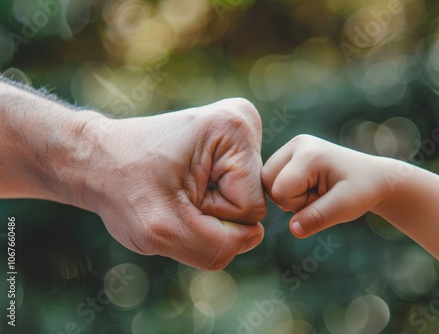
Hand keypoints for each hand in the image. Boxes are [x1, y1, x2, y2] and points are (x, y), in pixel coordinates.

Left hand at [79, 98, 266, 269]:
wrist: (98, 161)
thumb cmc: (123, 188)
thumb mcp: (161, 230)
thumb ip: (215, 247)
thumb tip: (253, 235)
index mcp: (235, 128)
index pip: (250, 209)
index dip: (210, 215)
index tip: (176, 193)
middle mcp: (245, 122)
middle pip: (251, 206)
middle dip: (210, 212)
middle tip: (174, 193)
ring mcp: (240, 133)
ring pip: (243, 205)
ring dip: (208, 209)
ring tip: (177, 188)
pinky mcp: (231, 147)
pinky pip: (235, 197)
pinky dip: (208, 202)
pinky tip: (183, 184)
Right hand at [262, 135, 389, 237]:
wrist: (373, 178)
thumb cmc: (362, 191)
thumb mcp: (345, 208)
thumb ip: (318, 218)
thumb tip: (293, 230)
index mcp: (308, 152)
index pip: (280, 191)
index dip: (299, 205)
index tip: (324, 198)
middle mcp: (297, 144)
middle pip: (267, 182)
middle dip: (290, 198)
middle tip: (319, 195)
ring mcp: (293, 147)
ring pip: (267, 182)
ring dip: (288, 195)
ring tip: (316, 191)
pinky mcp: (291, 153)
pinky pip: (273, 179)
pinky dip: (288, 190)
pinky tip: (310, 187)